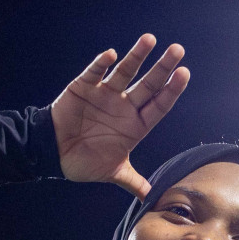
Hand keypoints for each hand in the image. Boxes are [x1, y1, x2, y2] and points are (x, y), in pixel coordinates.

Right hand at [51, 34, 189, 198]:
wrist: (54, 154)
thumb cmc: (85, 161)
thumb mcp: (113, 173)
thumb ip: (133, 182)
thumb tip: (151, 199)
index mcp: (135, 125)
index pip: (158, 105)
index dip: (171, 91)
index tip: (184, 74)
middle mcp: (123, 106)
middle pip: (148, 84)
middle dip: (162, 68)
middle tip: (178, 50)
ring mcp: (105, 94)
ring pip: (124, 72)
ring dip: (136, 56)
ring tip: (150, 40)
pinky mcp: (84, 87)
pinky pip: (94, 73)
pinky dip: (102, 64)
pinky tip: (112, 55)